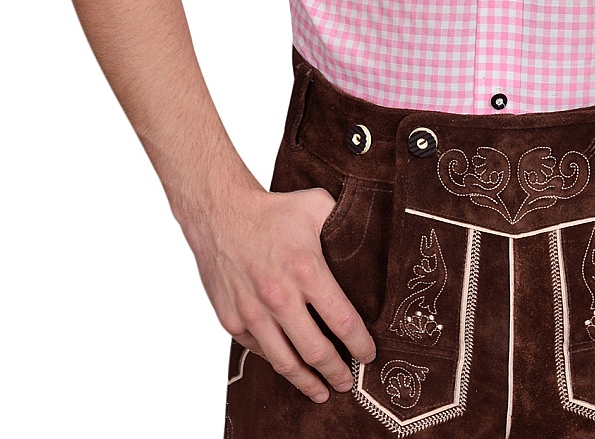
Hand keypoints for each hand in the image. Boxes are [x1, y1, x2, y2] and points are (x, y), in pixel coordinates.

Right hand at [183, 183, 376, 403]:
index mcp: (306, 270)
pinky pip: (260, 350)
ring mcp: (253, 313)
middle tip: (349, 382)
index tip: (368, 355)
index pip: (342, 320)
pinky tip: (289, 364)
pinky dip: (277, 361)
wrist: (220, 214)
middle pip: (316, 351)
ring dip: (306, 382)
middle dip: (337, 372)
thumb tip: (371, 237)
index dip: (359, 344)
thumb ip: (343, 223)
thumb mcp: (316, 206)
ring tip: (321, 391)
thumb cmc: (272, 211)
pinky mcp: (232, 321)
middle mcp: (279, 297)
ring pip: (285, 361)